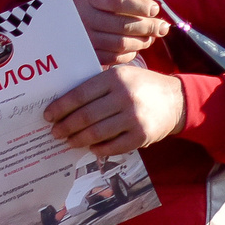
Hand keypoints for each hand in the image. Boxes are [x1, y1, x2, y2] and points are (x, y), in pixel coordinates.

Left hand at [44, 65, 185, 157]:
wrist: (176, 100)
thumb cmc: (140, 86)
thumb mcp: (121, 75)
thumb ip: (97, 85)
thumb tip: (64, 103)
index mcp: (114, 78)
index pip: (79, 94)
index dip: (60, 107)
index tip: (48, 115)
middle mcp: (124, 96)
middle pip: (85, 116)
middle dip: (65, 126)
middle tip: (55, 132)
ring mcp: (133, 118)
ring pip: (96, 134)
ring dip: (78, 140)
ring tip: (69, 141)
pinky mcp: (141, 136)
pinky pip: (113, 147)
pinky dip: (98, 149)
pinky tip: (91, 148)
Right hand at [73, 0, 169, 65]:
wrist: (50, 27)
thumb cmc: (80, 7)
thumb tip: (149, 5)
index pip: (119, 1)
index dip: (140, 6)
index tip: (154, 8)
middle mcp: (83, 18)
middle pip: (124, 25)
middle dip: (149, 26)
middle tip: (162, 26)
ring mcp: (84, 39)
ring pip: (122, 44)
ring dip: (142, 41)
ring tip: (152, 37)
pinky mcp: (87, 56)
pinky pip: (115, 57)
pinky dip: (130, 53)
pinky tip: (136, 47)